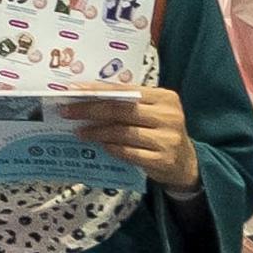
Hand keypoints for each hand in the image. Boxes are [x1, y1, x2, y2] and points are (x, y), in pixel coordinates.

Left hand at [64, 85, 200, 192]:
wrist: (185, 163)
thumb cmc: (161, 132)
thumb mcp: (152, 112)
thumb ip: (128, 103)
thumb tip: (88, 97)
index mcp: (165, 98)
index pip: (125, 90)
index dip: (97, 90)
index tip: (72, 90)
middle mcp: (169, 116)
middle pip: (121, 110)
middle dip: (90, 110)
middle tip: (67, 111)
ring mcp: (167, 139)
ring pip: (122, 132)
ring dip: (96, 131)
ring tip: (79, 131)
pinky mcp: (162, 160)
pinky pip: (128, 152)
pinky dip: (110, 148)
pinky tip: (99, 145)